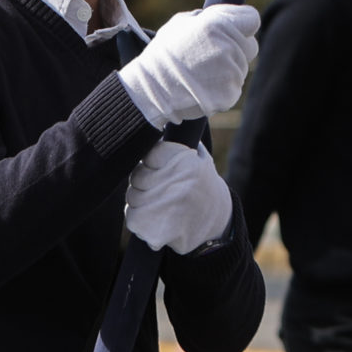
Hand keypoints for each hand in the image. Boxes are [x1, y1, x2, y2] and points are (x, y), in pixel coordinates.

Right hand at [120, 4, 259, 124]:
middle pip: (250, 45)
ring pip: (242, 67)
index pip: (252, 19)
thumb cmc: (164, 53)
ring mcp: (232, 71)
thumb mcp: (180, 23)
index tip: (235, 30)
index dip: (243, 24)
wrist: (152, 89)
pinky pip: (235, 86)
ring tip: (202, 72)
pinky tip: (203, 86)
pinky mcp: (231, 93)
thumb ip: (206, 18)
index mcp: (218, 24)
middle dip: (236, 48)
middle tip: (212, 55)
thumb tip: (222, 16)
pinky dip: (223, 87)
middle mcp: (230, 46)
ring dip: (228, 68)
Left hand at [125, 139, 232, 254]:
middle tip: (158, 188)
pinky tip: (156, 219)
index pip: (148, 155)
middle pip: (137, 177)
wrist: (219, 223)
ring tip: (159, 204)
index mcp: (187, 163)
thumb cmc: (203, 187)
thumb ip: (180, 142)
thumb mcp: (200, 159)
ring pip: (133, 198)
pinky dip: (139, 219)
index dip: (150, 163)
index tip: (158, 170)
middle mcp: (177, 183)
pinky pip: (132, 218)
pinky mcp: (156, 230)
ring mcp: (166, 208)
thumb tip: (155, 121)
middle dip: (143, 183)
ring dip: (141, 201)